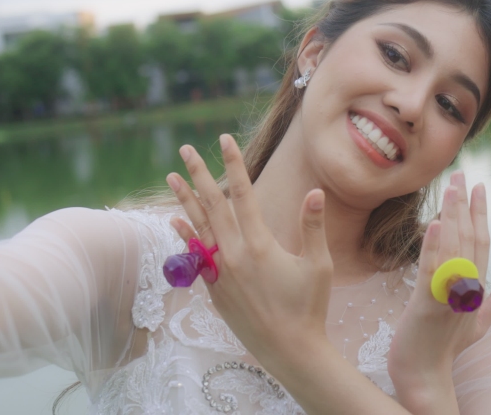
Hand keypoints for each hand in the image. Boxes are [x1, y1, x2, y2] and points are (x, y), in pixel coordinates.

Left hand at [165, 134, 333, 365]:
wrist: (289, 350)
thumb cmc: (309, 307)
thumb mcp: (319, 265)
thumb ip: (313, 227)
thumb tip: (316, 192)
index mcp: (259, 245)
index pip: (243, 194)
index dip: (234, 164)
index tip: (225, 140)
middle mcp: (233, 255)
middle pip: (212, 205)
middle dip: (198, 174)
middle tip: (186, 149)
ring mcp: (220, 273)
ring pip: (198, 228)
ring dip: (185, 200)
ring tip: (171, 177)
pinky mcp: (215, 289)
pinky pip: (196, 255)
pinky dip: (185, 236)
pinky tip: (175, 222)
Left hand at [387, 171, 490, 406]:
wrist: (425, 376)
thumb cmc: (446, 348)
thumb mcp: (478, 321)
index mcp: (476, 287)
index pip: (482, 242)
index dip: (481, 213)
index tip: (478, 186)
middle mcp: (467, 288)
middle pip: (469, 239)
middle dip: (466, 204)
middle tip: (461, 173)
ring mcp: (450, 295)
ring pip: (455, 249)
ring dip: (454, 215)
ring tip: (452, 187)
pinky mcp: (428, 304)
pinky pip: (433, 272)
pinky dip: (435, 247)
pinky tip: (436, 223)